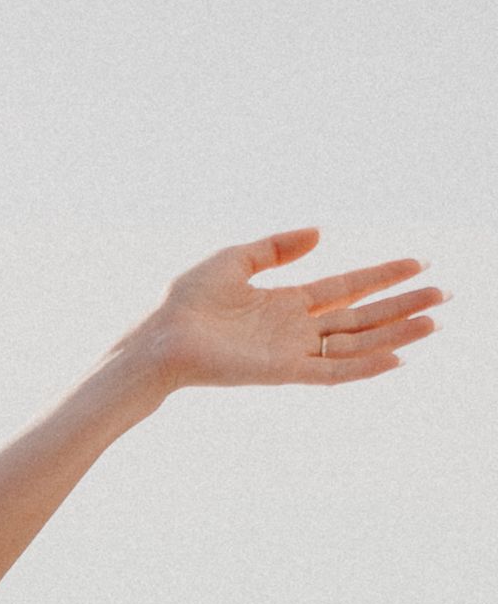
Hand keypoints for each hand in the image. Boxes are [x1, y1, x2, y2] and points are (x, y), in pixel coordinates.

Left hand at [132, 230, 442, 395]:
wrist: (158, 337)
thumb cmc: (186, 302)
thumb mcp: (236, 259)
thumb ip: (278, 247)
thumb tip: (321, 232)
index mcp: (286, 302)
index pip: (347, 287)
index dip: (382, 275)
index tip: (418, 263)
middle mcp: (295, 329)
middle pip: (362, 315)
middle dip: (403, 305)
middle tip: (445, 294)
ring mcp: (292, 351)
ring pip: (356, 343)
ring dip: (397, 332)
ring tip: (435, 322)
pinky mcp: (282, 371)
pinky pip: (332, 371)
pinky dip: (365, 366)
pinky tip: (397, 358)